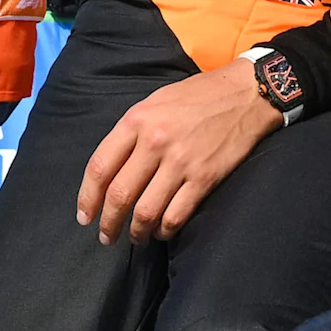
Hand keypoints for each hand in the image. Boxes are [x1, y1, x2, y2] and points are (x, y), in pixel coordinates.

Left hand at [78, 62, 282, 242]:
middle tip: (105, 236)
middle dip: (108, 223)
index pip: (99, 167)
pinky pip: (176, 215)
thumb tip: (110, 170)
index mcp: (136, 120)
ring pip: (146, 211)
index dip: (87, 198)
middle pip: (119, 195)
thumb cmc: (197, 96)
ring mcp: (180, 162)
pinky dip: (164, 230)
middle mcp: (154, 142)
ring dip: (136, 232)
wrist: (246, 93)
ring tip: (134, 237)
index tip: (84, 216)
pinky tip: (161, 231)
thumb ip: (130, 133)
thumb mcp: (154, 102)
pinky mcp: (204, 178)